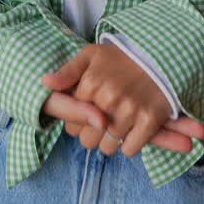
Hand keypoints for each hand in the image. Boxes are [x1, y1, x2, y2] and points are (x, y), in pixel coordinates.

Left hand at [40, 44, 203, 157]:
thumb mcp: (91, 55)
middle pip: (87, 139)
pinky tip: (132, 130)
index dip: (80, 119)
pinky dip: (130, 144)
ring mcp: (129, 111)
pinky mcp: (149, 120)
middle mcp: (108, 99)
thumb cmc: (121, 56)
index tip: (90, 111)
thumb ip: (67, 71)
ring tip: (118, 124)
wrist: (159, 53)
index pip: (72, 122)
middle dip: (93, 133)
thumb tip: (44, 83)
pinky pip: (130, 149)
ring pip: (108, 147)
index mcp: (91, 83)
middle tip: (104, 120)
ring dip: (112, 141)